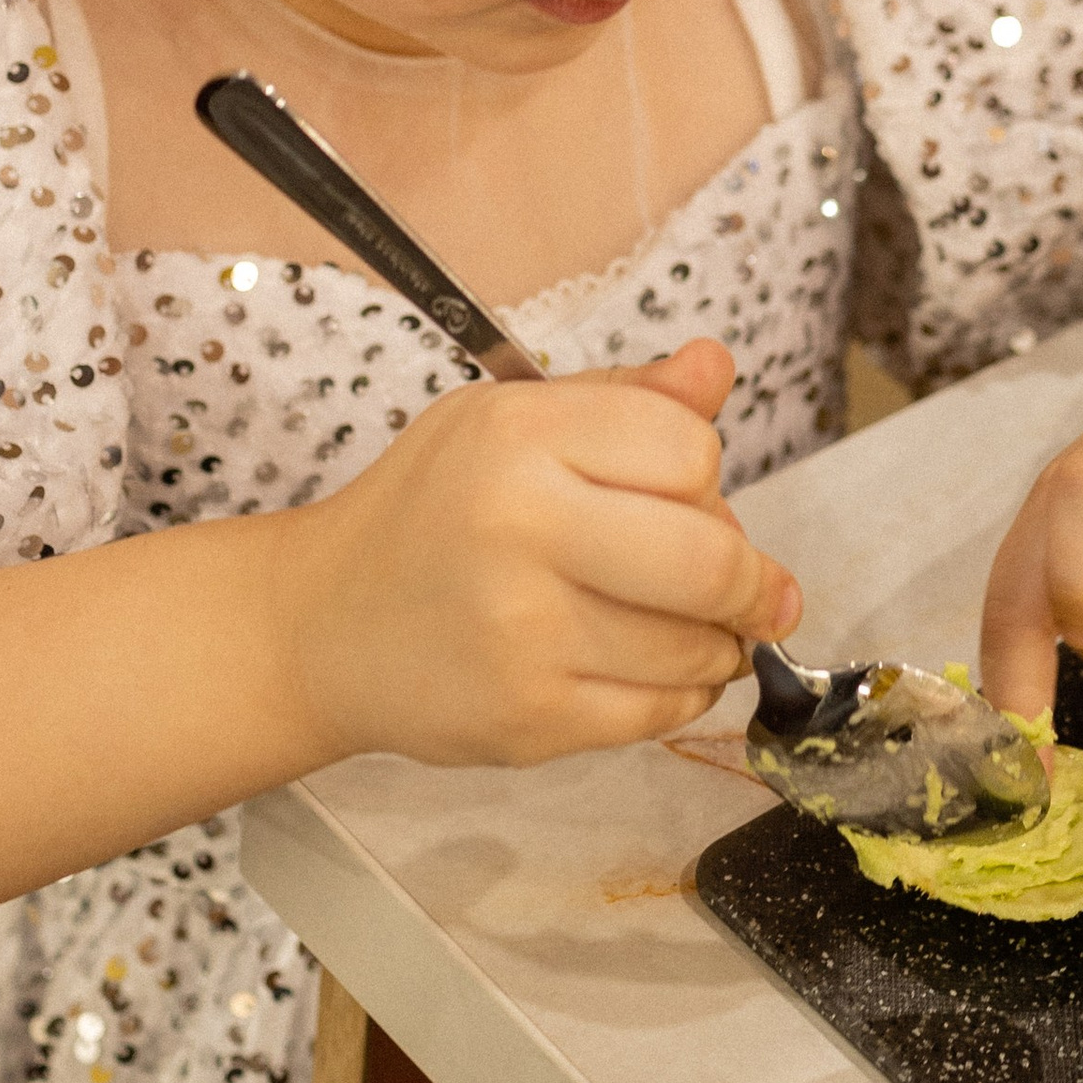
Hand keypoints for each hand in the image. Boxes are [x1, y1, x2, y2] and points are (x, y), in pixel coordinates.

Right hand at [274, 337, 799, 767]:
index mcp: (518, 437)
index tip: (692, 496)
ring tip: (696, 629)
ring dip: (721, 643)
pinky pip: (660, 713)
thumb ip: (624, 398)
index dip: (707, 475)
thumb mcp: (509, 420)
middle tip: (763, 592)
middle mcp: (519, 529)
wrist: (320, 626)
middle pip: (711, 559)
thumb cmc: (429, 511)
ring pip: (696, 647)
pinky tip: (655, 670)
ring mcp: (522, 634)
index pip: (690, 449)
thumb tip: (716, 364)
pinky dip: (683, 694)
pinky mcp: (526, 719)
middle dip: (754, 582)